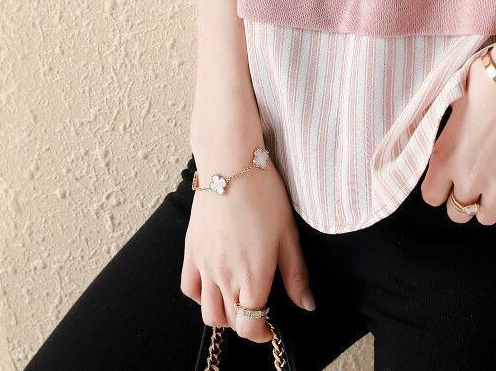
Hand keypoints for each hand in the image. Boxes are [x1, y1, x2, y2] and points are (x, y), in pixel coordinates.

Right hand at [180, 151, 315, 342]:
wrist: (231, 163)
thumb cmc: (263, 193)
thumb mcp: (288, 232)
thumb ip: (295, 273)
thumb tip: (306, 304)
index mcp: (253, 274)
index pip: (250, 325)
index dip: (261, 333)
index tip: (270, 326)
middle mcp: (225, 276)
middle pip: (230, 321)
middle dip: (246, 323)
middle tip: (258, 310)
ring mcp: (204, 265)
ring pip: (207, 312)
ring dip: (223, 314)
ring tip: (236, 299)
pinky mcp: (191, 251)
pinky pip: (189, 288)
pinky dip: (200, 295)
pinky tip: (214, 283)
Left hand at [418, 45, 495, 224]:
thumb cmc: (485, 84)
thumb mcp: (450, 107)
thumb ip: (444, 136)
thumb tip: (443, 145)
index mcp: (444, 158)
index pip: (432, 198)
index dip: (441, 190)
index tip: (451, 178)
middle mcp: (468, 176)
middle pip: (458, 214)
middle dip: (466, 199)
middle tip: (477, 179)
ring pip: (488, 218)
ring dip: (492, 202)